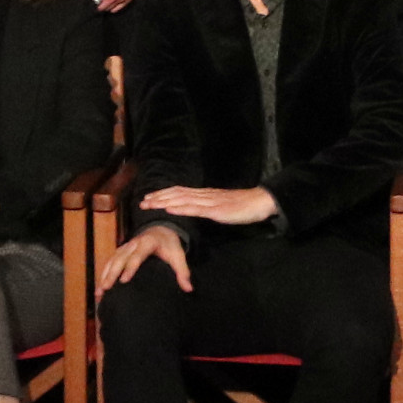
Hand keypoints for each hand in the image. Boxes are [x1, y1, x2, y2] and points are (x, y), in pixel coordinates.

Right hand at [101, 221, 192, 291]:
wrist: (161, 229)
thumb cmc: (170, 244)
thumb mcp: (179, 255)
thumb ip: (183, 272)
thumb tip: (189, 289)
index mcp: (147, 243)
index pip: (137, 256)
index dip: (130, 268)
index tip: (124, 281)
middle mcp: (133, 244)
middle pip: (120, 258)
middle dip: (112, 273)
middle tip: (106, 288)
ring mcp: (125, 247)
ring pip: (112, 260)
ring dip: (105, 275)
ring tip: (100, 291)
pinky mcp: (121, 251)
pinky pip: (110, 262)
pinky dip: (104, 273)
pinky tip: (100, 288)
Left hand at [142, 184, 278, 227]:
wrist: (260, 202)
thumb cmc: (242, 206)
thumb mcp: (221, 206)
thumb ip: (208, 206)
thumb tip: (195, 209)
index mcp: (205, 194)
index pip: (179, 192)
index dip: (163, 194)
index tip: (149, 198)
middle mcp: (204, 195)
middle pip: (177, 194)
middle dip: (158, 198)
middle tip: (142, 203)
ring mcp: (209, 202)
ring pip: (182, 199)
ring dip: (164, 201)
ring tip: (150, 204)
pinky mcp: (216, 210)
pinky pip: (196, 209)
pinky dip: (181, 208)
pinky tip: (170, 209)